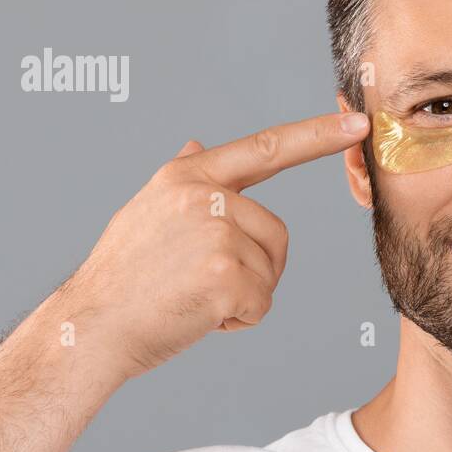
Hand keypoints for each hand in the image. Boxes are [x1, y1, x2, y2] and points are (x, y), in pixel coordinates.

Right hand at [62, 112, 369, 379]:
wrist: (92, 328)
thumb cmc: (122, 279)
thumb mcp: (147, 213)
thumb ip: (184, 181)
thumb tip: (198, 143)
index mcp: (186, 176)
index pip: (266, 148)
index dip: (316, 136)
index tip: (359, 123)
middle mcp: (203, 196)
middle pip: (276, 233)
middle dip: (254, 268)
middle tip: (199, 284)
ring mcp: (216, 232)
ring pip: (270, 271)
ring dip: (243, 296)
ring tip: (192, 297)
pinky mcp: (225, 274)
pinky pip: (262, 302)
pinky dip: (239, 320)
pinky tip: (198, 317)